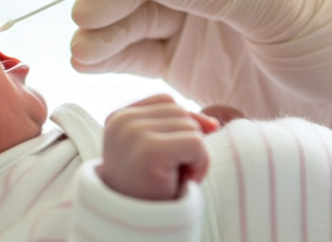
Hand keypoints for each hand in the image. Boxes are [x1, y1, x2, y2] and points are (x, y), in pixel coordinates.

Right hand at [70, 0, 331, 147]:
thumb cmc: (329, 37)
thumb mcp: (270, 4)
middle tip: (87, 18)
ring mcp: (188, 20)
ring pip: (129, 15)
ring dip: (101, 29)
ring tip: (84, 51)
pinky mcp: (180, 63)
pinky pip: (134, 52)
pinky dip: (108, 56)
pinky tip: (88, 62)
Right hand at [97, 94, 216, 200]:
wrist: (131, 229)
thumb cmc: (149, 189)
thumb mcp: (160, 149)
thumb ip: (180, 127)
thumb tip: (213, 123)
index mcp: (118, 118)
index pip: (167, 102)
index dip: (181, 127)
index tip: (166, 159)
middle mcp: (122, 122)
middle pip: (181, 113)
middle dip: (186, 144)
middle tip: (168, 173)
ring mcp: (133, 134)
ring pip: (192, 127)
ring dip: (194, 157)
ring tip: (172, 178)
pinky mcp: (149, 151)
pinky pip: (197, 143)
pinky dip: (200, 165)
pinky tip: (181, 182)